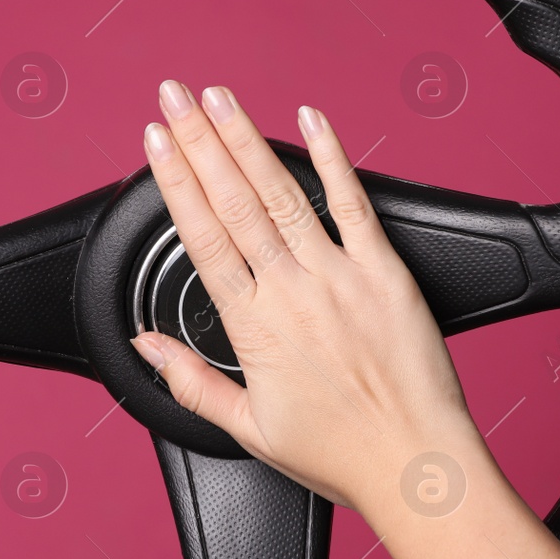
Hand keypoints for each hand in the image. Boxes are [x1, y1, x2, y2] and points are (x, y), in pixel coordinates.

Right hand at [130, 81, 479, 513]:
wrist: (413, 464)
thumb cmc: (339, 453)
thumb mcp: (247, 428)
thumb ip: (190, 380)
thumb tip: (146, 345)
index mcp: (254, 326)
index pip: (203, 236)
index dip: (175, 181)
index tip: (155, 141)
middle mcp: (292, 291)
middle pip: (234, 201)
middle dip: (199, 140)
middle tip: (174, 95)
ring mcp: (340, 276)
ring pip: (283, 194)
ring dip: (248, 139)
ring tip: (220, 98)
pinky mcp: (385, 273)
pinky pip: (355, 204)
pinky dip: (333, 158)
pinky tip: (313, 121)